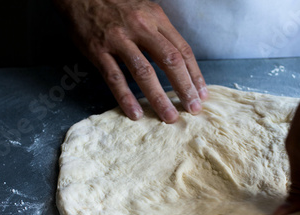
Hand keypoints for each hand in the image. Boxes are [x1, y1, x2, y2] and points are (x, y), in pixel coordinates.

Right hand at [54, 0, 207, 122]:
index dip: (195, 75)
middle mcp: (141, 28)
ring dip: (159, 98)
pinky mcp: (98, 50)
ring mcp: (119, 40)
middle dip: (184, 88)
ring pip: (144, 72)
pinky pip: (114, 77)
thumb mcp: (145, 12)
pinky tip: (135, 113)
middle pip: (170, 61)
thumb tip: (178, 65)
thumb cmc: (116, 6)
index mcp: (156, 19)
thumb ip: (160, 35)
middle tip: (192, 110)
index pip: (182, 50)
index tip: (201, 95)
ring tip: (168, 117)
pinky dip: (125, 97)